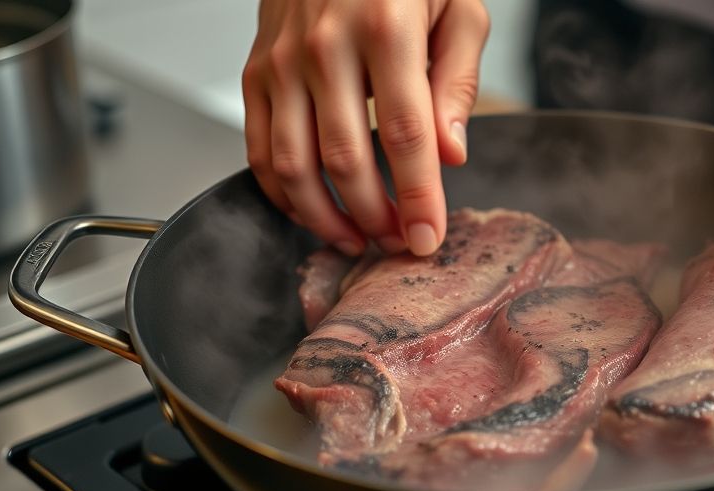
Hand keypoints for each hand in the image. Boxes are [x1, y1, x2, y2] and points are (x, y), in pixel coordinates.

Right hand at [243, 0, 489, 255]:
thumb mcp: (458, 9)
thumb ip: (457, 81)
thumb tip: (450, 153)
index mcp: (385, 27)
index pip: (404, 134)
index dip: (417, 196)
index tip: (428, 238)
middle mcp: (325, 46)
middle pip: (345, 159)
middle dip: (375, 218)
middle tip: (399, 243)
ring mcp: (282, 61)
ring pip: (294, 165)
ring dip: (325, 217)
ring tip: (357, 241)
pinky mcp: (256, 72)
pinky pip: (259, 149)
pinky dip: (282, 194)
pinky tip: (312, 212)